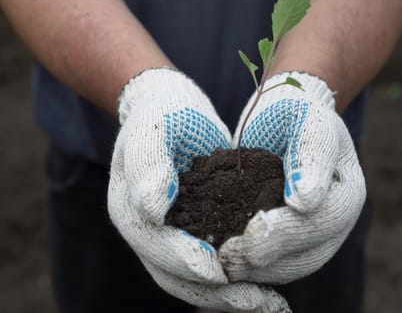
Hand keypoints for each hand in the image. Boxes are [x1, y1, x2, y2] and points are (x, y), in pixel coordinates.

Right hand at [108, 68, 289, 311]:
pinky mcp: (192, 235)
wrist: (167, 107)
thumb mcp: (153, 127)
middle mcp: (146, 232)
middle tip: (258, 302)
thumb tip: (152, 209)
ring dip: (232, 296)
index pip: (155, 245)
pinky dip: (238, 282)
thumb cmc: (162, 113)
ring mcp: (168, 237)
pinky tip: (268, 288)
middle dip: (217, 293)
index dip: (186, 261)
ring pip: (195, 281)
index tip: (219, 271)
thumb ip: (148, 164)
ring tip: (272, 305)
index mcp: (129, 210)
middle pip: (176, 276)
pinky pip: (212, 268)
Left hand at [220, 72, 365, 283]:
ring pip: (290, 268)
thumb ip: (312, 155)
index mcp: (347, 194)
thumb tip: (306, 201)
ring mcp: (314, 239)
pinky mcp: (288, 246)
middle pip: (310, 254)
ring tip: (223, 263)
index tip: (255, 226)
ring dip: (256, 270)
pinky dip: (249, 269)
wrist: (281, 121)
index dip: (291, 228)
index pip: (324, 219)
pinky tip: (221, 262)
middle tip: (231, 255)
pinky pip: (272, 266)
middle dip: (269, 256)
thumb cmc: (296, 114)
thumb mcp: (307, 121)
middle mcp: (335, 224)